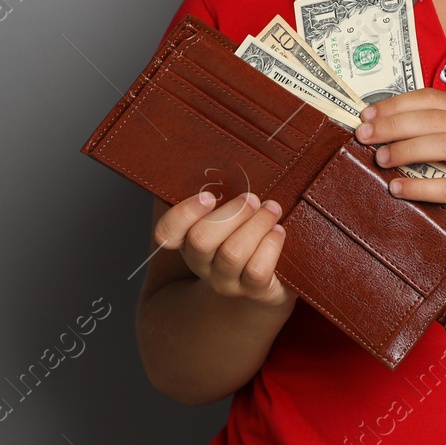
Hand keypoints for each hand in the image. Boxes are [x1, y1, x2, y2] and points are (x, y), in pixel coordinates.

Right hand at [154, 190, 298, 310]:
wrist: (264, 283)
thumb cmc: (244, 235)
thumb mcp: (227, 216)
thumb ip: (220, 194)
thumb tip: (221, 153)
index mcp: (188, 241)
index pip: (167, 233)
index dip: (184, 213)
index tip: (208, 196)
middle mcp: (201, 264)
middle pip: (202, 239)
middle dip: (233, 213)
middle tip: (253, 200)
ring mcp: (225, 281)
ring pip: (233, 252)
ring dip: (257, 224)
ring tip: (272, 210)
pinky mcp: (253, 291)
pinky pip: (257, 269)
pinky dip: (271, 244)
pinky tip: (278, 232)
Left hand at [355, 88, 445, 262]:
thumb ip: (430, 135)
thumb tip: (378, 128)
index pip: (432, 98)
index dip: (396, 104)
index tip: (367, 114)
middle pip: (434, 119)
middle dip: (393, 124)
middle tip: (365, 135)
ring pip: (445, 145)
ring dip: (406, 149)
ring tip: (380, 158)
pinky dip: (419, 187)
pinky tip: (397, 188)